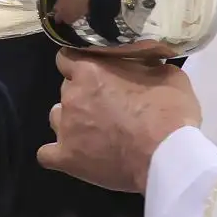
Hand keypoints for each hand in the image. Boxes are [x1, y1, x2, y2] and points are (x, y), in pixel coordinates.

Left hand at [38, 52, 202, 192]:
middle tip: (105, 107)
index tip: (94, 74)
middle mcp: (71, 95)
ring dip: (70, 121)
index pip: (66, 59)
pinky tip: (73, 156)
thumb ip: (146, 67)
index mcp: (91, 70)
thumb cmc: (170, 112)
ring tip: (92, 133)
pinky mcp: (66, 158)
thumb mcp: (168, 75)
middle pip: (65, 89)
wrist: (168, 155)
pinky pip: (47, 155)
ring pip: (55, 117)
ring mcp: (65, 128)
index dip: (79, 66)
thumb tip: (145, 66)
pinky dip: (58, 154)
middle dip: (81, 95)